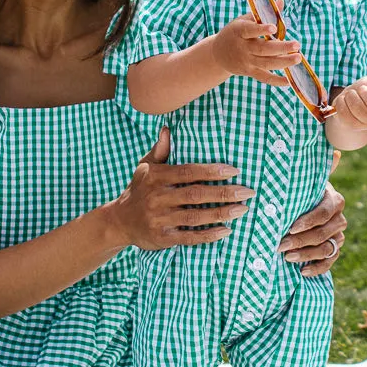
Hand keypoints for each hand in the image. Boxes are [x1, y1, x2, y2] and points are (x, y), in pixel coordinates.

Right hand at [110, 127, 254, 249]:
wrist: (119, 221)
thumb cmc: (139, 190)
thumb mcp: (145, 167)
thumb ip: (160, 150)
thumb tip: (168, 129)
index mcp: (156, 177)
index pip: (188, 172)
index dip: (211, 171)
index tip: (234, 171)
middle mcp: (157, 197)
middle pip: (196, 194)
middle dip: (224, 193)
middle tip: (247, 192)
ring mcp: (159, 219)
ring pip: (195, 216)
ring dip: (221, 213)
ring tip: (242, 210)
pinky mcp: (162, 238)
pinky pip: (189, 237)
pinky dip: (208, 235)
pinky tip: (226, 230)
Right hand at [210, 10, 300, 86]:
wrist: (218, 54)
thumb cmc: (235, 33)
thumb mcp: (244, 20)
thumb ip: (263, 13)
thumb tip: (281, 1)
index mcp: (239, 31)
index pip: (250, 30)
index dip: (261, 29)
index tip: (274, 28)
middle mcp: (242, 48)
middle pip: (263, 49)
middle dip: (281, 48)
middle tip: (297, 45)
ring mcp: (246, 61)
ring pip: (266, 63)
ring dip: (283, 62)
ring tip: (298, 58)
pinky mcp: (249, 72)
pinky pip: (264, 78)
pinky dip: (276, 81)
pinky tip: (288, 81)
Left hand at [278, 181, 346, 276]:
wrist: (312, 204)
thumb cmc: (301, 196)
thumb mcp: (301, 191)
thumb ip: (294, 196)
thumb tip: (270, 203)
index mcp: (334, 201)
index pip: (323, 213)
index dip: (308, 222)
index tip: (291, 228)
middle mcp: (339, 219)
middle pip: (322, 233)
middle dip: (300, 241)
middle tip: (281, 246)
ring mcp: (339, 236)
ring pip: (326, 249)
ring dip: (306, 255)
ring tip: (288, 257)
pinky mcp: (336, 249)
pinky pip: (329, 262)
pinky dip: (317, 268)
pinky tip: (302, 271)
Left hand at [332, 70, 366, 130]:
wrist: (351, 104)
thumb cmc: (366, 91)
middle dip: (362, 90)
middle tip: (360, 88)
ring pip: (357, 108)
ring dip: (350, 95)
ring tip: (350, 93)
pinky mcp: (354, 126)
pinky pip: (345, 112)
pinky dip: (341, 102)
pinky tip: (343, 100)